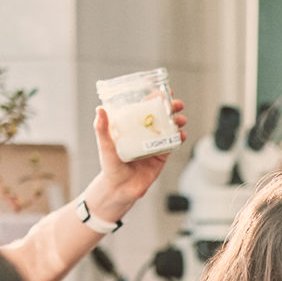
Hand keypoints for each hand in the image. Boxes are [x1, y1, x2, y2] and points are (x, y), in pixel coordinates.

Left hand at [83, 97, 188, 222]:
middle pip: (160, 115)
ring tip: (180, 119)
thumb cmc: (110, 167)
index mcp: (131, 125)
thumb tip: (100, 109)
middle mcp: (144, 131)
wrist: (121, 189)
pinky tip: (182, 135)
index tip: (161, 91)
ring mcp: (154, 143)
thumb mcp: (105, 146)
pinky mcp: (162, 155)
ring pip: (169, 127)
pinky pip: (173, 144)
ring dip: (177, 121)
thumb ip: (102, 129)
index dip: (154, 97)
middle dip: (170, 107)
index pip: (144, 106)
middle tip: (176, 104)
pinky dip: (180, 138)